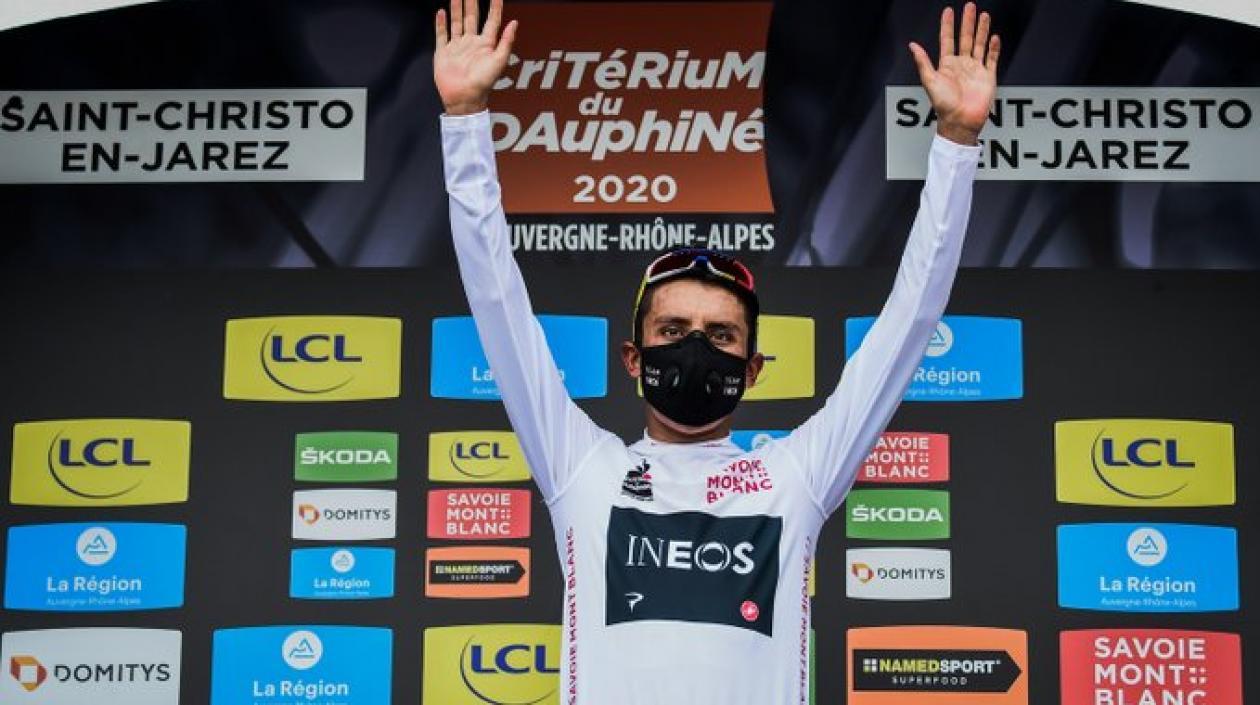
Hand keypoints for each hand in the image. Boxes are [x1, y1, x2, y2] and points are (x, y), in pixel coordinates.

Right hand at [434, 0, 517, 115]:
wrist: (464, 97)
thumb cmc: (483, 83)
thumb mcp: (499, 60)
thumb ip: (506, 41)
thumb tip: (514, 23)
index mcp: (486, 45)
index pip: (492, 21)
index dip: (495, 8)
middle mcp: (471, 44)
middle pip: (472, 18)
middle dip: (472, 3)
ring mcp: (457, 47)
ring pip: (457, 23)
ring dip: (457, 9)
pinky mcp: (444, 52)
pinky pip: (442, 34)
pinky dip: (441, 23)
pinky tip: (441, 12)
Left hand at [909, 2, 999, 144]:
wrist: (961, 120)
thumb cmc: (944, 104)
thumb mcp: (930, 81)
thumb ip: (923, 62)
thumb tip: (912, 45)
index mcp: (947, 65)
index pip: (947, 40)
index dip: (948, 26)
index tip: (949, 11)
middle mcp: (961, 65)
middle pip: (966, 38)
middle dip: (967, 22)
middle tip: (970, 6)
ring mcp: (975, 70)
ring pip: (980, 45)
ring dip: (982, 30)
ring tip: (984, 15)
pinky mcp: (987, 77)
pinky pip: (992, 59)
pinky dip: (994, 48)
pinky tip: (994, 37)